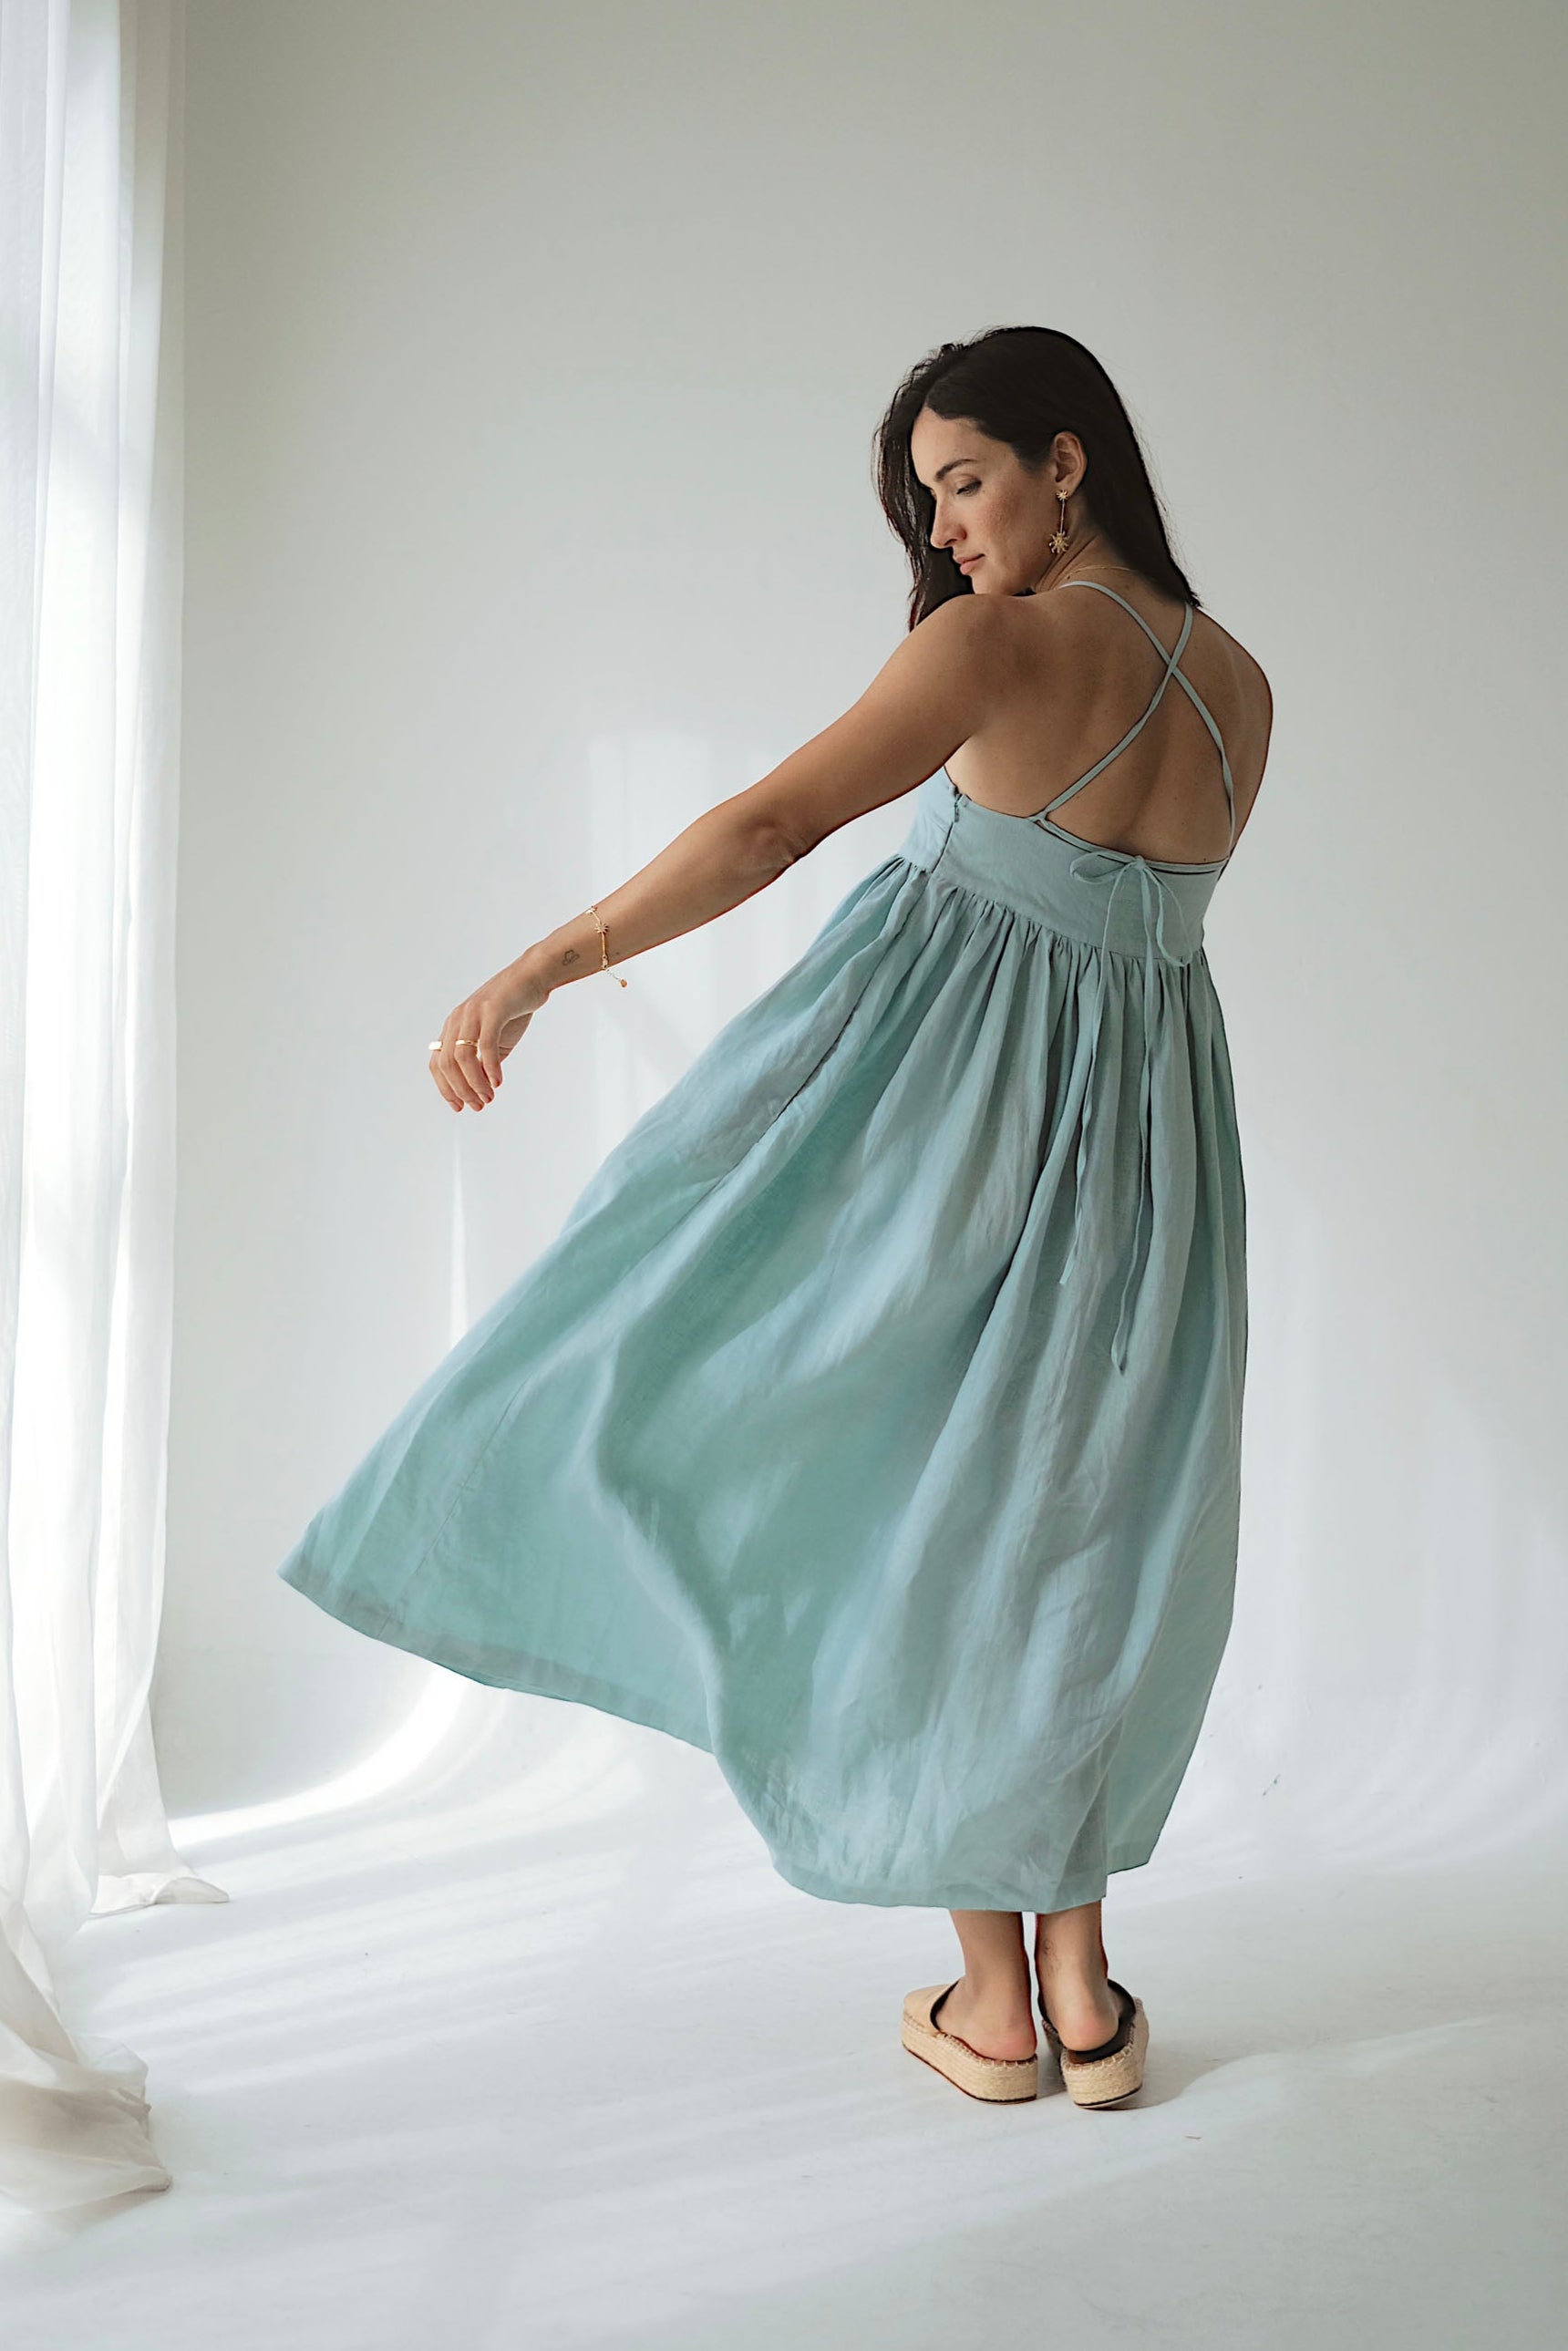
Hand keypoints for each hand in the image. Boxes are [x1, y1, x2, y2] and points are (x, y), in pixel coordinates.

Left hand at [428, 954, 550, 1111]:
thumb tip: (479, 1086)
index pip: (438, 1063)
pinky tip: (497, 1083)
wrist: (532, 978)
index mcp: (453, 1026)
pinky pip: (485, 1045)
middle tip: (478, 1106)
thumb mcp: (494, 1039)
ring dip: (474, 1083)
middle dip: (461, 1090)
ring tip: (488, 1098)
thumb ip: (483, 1060)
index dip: (445, 1089)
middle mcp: (457, 1019)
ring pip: (462, 1057)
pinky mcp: (492, 1011)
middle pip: (447, 1064)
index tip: (459, 1107)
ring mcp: (473, 1014)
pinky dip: (489, 1067)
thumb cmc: (513, 1009)